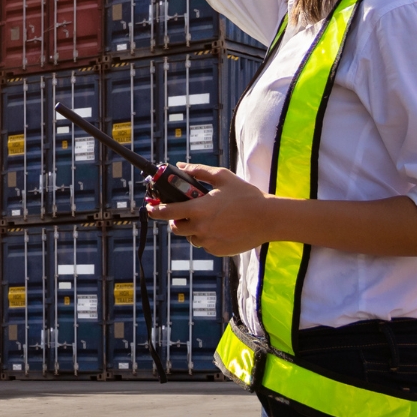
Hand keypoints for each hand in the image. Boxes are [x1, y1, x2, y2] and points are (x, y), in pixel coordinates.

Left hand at [146, 164, 272, 257]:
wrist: (267, 219)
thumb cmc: (245, 195)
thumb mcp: (222, 177)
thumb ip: (198, 171)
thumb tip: (181, 166)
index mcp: (199, 209)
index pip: (168, 212)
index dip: (155, 210)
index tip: (149, 208)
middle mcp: (201, 227)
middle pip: (175, 227)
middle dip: (175, 219)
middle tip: (184, 212)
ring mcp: (209, 241)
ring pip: (190, 237)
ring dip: (191, 229)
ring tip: (206, 218)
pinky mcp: (218, 251)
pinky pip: (204, 244)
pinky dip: (206, 236)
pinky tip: (219, 227)